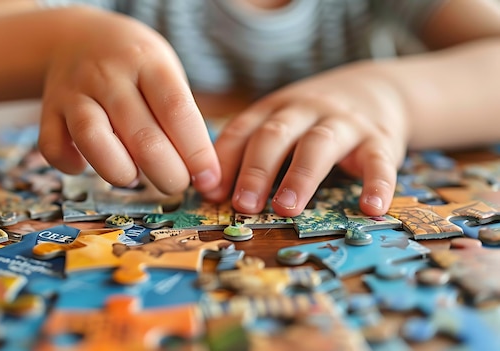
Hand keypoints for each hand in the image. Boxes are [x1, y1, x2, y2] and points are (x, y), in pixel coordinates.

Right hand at [38, 7, 220, 194]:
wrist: (76, 37)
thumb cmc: (135, 66)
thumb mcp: (164, 71)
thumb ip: (179, 116)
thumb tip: (203, 174)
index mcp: (147, 62)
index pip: (176, 110)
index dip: (196, 152)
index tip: (208, 178)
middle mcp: (108, 75)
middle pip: (142, 136)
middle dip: (167, 173)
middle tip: (176, 184)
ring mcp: (74, 91)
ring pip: (93, 139)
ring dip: (120, 172)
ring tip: (135, 178)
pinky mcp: (48, 110)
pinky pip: (53, 146)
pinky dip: (70, 164)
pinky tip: (86, 166)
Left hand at [203, 61, 408, 216]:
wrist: (378, 89)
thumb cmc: (314, 119)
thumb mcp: (280, 125)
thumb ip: (248, 151)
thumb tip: (210, 191)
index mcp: (275, 109)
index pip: (243, 130)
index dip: (224, 160)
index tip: (210, 192)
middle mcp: (306, 110)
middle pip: (275, 136)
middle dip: (256, 170)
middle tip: (243, 204)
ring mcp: (343, 123)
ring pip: (319, 145)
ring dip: (300, 177)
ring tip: (286, 208)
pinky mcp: (379, 139)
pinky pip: (378, 161)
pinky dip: (377, 184)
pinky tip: (371, 208)